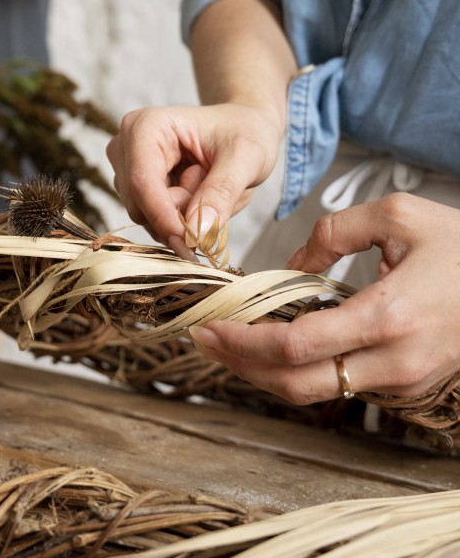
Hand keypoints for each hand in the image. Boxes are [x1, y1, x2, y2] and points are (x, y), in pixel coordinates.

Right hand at [105, 102, 282, 248]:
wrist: (243, 128)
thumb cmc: (246, 132)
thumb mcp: (247, 158)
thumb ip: (222, 192)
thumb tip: (196, 233)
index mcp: (147, 126)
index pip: (142, 182)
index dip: (165, 217)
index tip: (194, 242)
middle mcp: (126, 146)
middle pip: (139, 204)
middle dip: (178, 214)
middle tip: (216, 195)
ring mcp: (125, 168)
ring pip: (144, 216)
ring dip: (181, 215)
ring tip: (207, 187)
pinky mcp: (131, 187)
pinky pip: (151, 220)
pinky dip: (178, 217)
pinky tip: (195, 194)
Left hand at [188, 193, 459, 404]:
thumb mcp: (400, 217)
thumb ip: (333, 233)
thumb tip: (289, 267)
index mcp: (389, 316)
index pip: (295, 346)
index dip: (242, 341)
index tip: (209, 325)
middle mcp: (394, 360)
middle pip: (295, 384)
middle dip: (240, 365)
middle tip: (205, 339)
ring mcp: (402, 380)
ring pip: (314, 393)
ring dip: (263, 373)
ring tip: (229, 343)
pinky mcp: (405, 385)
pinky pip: (339, 386)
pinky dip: (297, 372)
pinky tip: (271, 348)